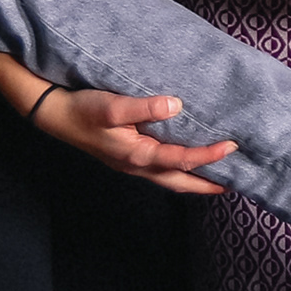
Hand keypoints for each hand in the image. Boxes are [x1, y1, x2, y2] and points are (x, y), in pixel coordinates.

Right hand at [23, 85, 238, 195]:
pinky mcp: (127, 156)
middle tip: (234, 184)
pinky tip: (183, 163)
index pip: (182, 160)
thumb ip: (144, 107)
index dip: (209, 156)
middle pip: (180, 182)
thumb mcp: (113, 106)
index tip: (232, 146)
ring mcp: (132, 164)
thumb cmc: (83, 110)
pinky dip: (178, 171)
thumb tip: (176, 106)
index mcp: (138, 155)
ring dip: (193, 181)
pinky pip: (160, 170)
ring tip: (215, 178)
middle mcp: (137, 165)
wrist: (56, 115)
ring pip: (170, 179)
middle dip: (207, 185)